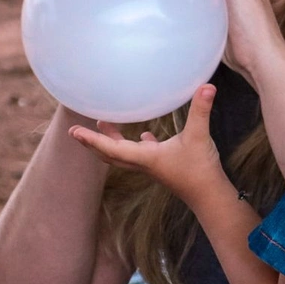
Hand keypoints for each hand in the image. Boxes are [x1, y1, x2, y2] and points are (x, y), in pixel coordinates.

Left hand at [70, 84, 224, 206]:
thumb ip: (201, 110)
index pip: (111, 148)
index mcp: (145, 157)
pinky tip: (145, 136)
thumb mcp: (199, 136)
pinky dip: (136, 145)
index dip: (92, 139)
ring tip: (103, 124)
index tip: (75, 132)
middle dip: (92, 143)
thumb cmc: (200, 170)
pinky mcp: (162, 166)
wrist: (209, 197)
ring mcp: (152, 166)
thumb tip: (208, 87)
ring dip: (110, 142)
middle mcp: (143, 163)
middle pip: (110, 154)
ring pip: (124, 154)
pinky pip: (143, 155)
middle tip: (76, 131)